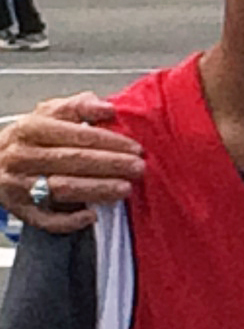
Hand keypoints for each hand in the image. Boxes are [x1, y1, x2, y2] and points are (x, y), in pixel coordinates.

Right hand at [0, 94, 143, 228]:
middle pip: (72, 160)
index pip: (76, 134)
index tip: (135, 147)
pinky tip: (92, 216)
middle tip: (138, 168)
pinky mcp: (20, 209)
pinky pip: (46, 219)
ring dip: (97, 189)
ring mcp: (19, 185)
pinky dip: (70, 221)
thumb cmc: (28, 139)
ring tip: (125, 189)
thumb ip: (77, 107)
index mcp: (30, 129)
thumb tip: (108, 108)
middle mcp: (22, 156)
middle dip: (111, 164)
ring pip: (62, 188)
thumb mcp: (47, 115)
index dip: (109, 141)